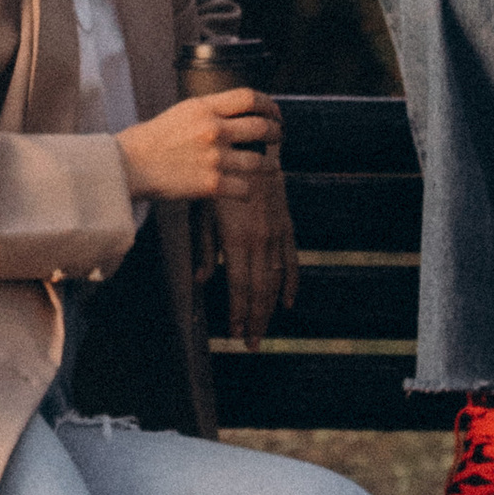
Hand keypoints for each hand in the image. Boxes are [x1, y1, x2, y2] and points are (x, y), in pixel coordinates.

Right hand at [116, 85, 278, 206]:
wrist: (128, 166)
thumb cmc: (149, 140)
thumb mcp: (180, 112)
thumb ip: (208, 111)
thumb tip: (234, 114)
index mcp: (204, 108)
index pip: (249, 98)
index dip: (269, 104)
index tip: (274, 112)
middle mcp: (213, 130)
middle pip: (261, 127)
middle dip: (276, 133)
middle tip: (277, 137)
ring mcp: (214, 158)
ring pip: (259, 161)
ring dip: (267, 164)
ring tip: (268, 166)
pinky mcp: (212, 184)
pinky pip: (245, 188)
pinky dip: (247, 190)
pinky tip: (244, 189)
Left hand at [207, 164, 300, 350]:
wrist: (252, 151)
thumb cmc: (220, 181)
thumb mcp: (204, 212)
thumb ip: (205, 248)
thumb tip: (202, 281)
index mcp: (237, 239)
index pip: (239, 286)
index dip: (238, 312)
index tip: (235, 334)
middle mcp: (260, 241)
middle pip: (259, 290)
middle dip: (255, 319)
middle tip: (251, 343)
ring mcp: (276, 235)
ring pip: (275, 280)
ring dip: (270, 308)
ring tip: (263, 330)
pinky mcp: (286, 226)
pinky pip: (291, 260)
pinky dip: (290, 283)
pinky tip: (287, 302)